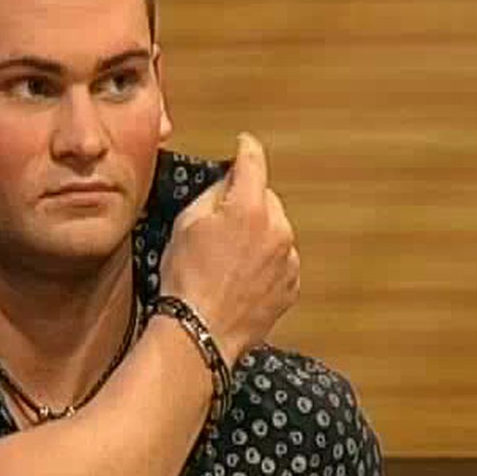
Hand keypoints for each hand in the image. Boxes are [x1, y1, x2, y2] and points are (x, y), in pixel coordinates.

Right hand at [158, 133, 300, 365]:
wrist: (200, 331)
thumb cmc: (186, 280)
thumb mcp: (185, 224)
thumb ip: (211, 195)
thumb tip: (226, 183)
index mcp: (249, 207)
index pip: (254, 161)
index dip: (246, 149)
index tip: (244, 144)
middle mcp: (277, 229)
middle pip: (266, 198)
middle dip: (246, 203)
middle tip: (218, 224)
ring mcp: (288, 259)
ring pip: (275, 230)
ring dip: (257, 234)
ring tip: (226, 259)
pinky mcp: (291, 285)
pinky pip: (281, 260)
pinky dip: (265, 262)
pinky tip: (238, 277)